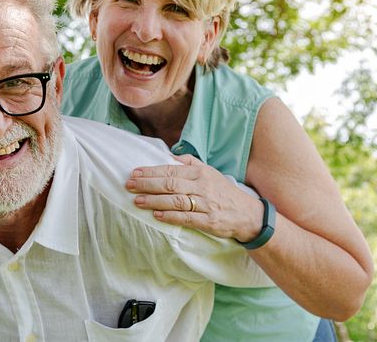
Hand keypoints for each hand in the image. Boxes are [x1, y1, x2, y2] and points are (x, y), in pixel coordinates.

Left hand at [125, 154, 263, 241]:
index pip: (171, 170)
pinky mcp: (208, 221)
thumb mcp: (210, 172)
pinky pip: (186, 218)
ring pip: (175, 201)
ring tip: (137, 201)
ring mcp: (206, 204)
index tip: (134, 172)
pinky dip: (170, 216)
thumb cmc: (224, 192)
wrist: (247, 214)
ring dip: (154, 201)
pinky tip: (156, 215)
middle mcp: (202, 187)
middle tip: (129, 185)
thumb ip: (189, 163)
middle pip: (170, 184)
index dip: (151, 171)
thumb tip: (169, 155)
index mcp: (201, 173)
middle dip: (147, 184)